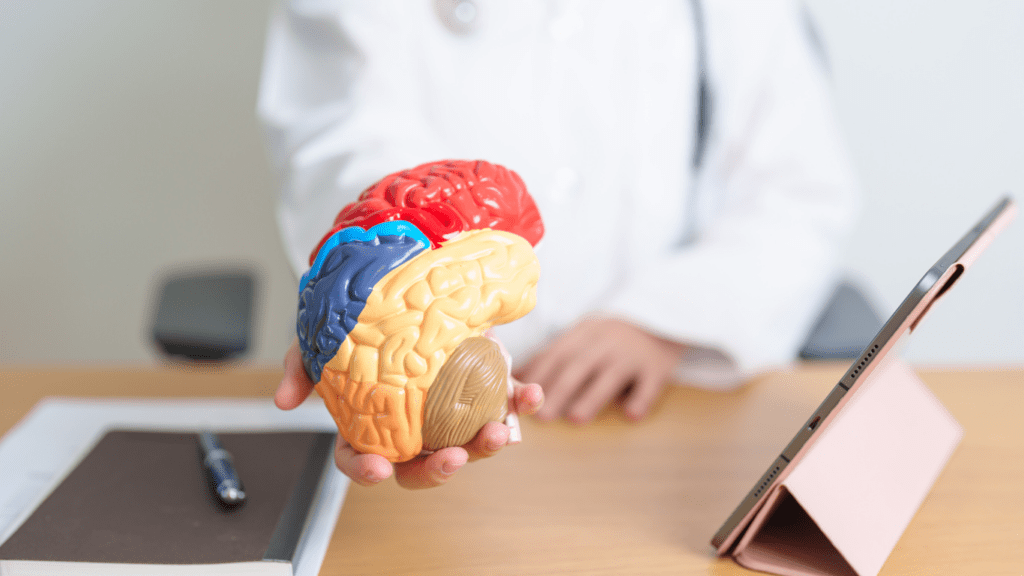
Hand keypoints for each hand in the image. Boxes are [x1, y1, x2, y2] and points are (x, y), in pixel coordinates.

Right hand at [276, 339, 543, 488]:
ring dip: (486, 445)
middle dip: (439, 469)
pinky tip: (531, 396)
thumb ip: (300, 366)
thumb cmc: (357, 317)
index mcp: (369, 422)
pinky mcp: (481, 383)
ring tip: (498, 433)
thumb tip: (282, 400)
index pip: (361, 459)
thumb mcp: (320, 338)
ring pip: (467, 441)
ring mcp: (448, 407)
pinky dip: (521, 402)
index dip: (366, 470)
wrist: (399, 276)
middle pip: (422, 464)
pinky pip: (503, 401)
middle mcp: (411, 423)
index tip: (378, 470)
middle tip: (450, 458)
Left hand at [515, 317, 686, 423]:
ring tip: (575, 419)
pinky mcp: (657, 367)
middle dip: (558, 390)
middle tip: (542, 416)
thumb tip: (519, 376)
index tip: (522, 397)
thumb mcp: (584, 335)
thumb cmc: (613, 335)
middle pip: (579, 366)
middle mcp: (606, 342)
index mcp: (584, 334)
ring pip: (611, 376)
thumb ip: (556, 354)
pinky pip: (649, 384)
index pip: (557, 354)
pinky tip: (631, 415)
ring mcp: (633, 354)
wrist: (662, 316)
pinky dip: (641, 399)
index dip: (539, 375)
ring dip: (593, 397)